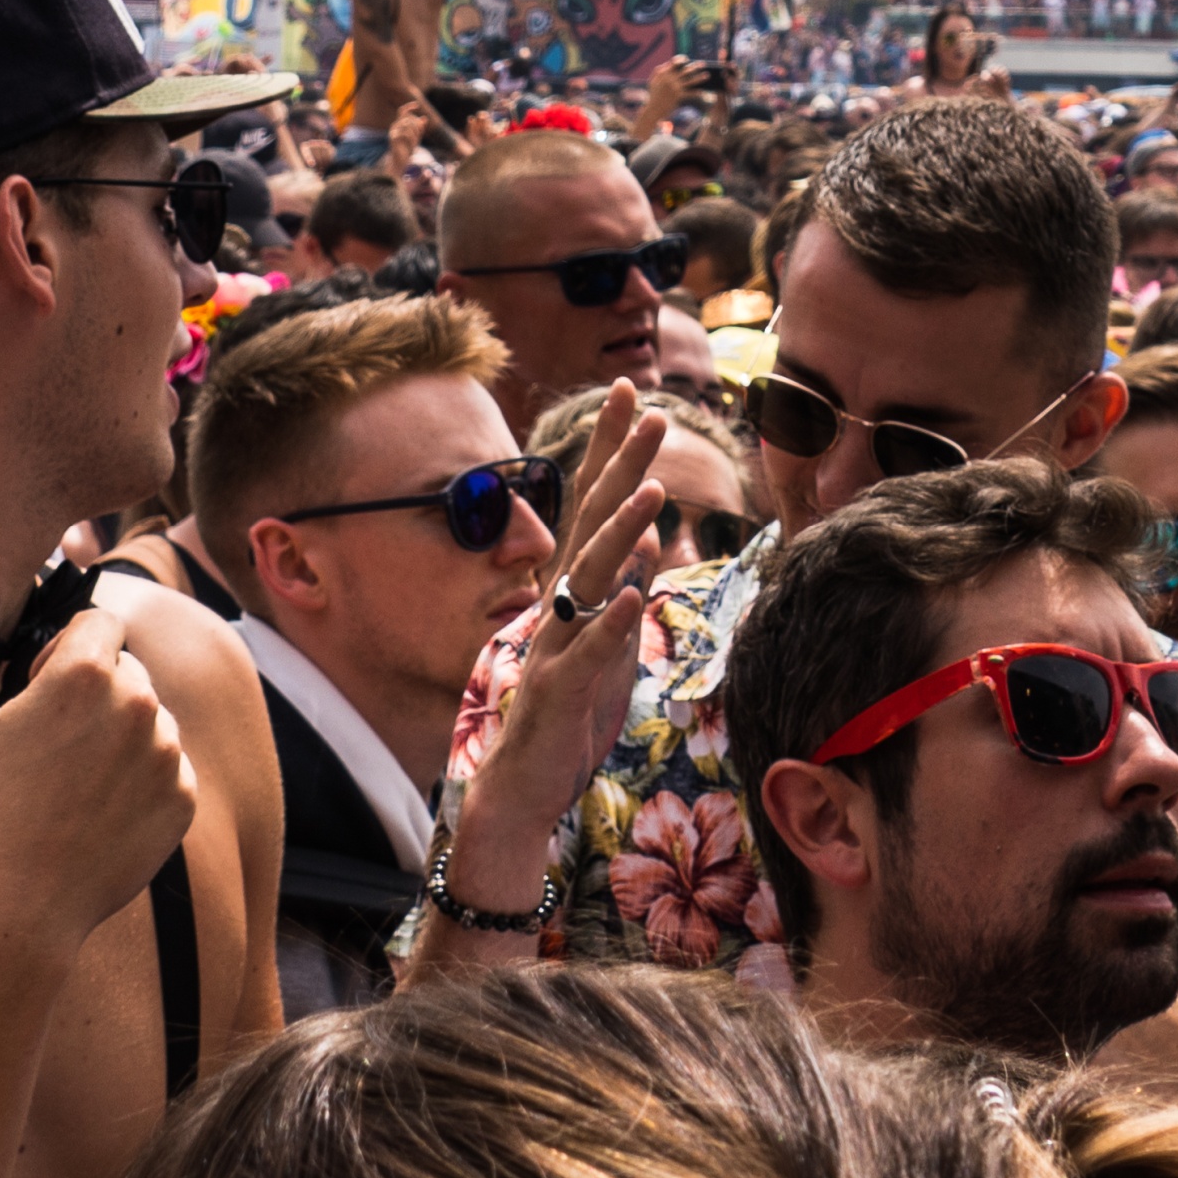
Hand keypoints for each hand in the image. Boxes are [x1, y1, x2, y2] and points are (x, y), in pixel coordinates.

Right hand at [0, 577, 199, 948]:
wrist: (16, 904)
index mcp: (86, 673)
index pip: (100, 623)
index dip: (66, 650)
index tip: (39, 689)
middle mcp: (140, 704)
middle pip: (127, 669)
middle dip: (95, 691)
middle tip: (51, 743)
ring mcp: (169, 756)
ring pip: (152, 719)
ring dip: (121, 734)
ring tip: (72, 782)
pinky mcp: (184, 800)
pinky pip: (170, 768)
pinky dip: (141, 780)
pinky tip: (97, 811)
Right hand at [437, 387, 672, 915]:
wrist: (523, 784)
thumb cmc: (568, 712)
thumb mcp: (605, 641)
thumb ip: (620, 588)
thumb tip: (644, 535)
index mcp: (574, 589)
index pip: (594, 503)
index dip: (612, 447)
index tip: (633, 393)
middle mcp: (562, 604)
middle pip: (592, 519)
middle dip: (621, 463)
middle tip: (651, 408)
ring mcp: (560, 643)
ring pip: (591, 576)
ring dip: (621, 530)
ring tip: (654, 487)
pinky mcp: (563, 690)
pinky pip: (591, 651)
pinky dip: (613, 621)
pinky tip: (635, 593)